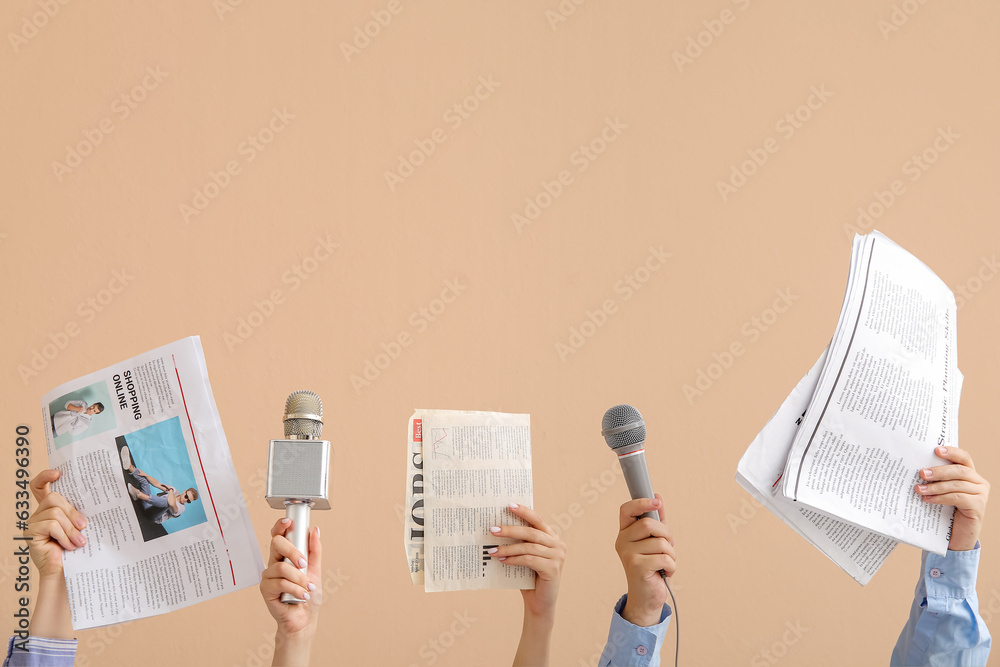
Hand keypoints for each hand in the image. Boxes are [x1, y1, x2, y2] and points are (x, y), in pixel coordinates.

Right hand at [24, 470, 82, 639]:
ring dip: (71, 528)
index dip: (46, 476)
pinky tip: (69, 546)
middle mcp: (40, 513)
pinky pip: (50, 524)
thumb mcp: (84, 526)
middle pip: (54, 497)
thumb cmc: (81, 549)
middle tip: (84, 527)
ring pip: (55, 512)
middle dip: (73, 512)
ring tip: (79, 542)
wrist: (71, 574)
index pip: (41, 486)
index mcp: (52, 508)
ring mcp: (34, 523)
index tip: (58, 473)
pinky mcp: (32, 534)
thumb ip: (83, 511)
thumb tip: (104, 494)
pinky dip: (64, 535)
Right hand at [260, 519, 321, 640]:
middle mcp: (274, 563)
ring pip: (281, 567)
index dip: (280, 526)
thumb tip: (315, 530)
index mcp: (284, 556)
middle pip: (276, 544)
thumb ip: (314, 550)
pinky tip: (302, 595)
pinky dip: (295, 589)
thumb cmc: (308, 595)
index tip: (289, 522)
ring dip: (299, 578)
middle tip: (304, 564)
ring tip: (308, 588)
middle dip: (293, 552)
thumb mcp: (315, 570)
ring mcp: (268, 576)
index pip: (277, 536)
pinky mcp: (266, 589)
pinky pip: (280, 583)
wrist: (304, 618)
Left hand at [494, 503, 565, 666]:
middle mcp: (558, 544)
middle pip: (531, 532)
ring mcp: (558, 556)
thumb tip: (497, 528)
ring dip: (508, 548)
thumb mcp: (524, 557)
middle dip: (510, 530)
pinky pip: (530, 560)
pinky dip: (514, 559)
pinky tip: (502, 560)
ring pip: (528, 546)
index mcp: (552, 537)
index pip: (537, 520)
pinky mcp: (553, 569)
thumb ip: (518, 543)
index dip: (524, 511)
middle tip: (493, 530)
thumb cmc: (529, 578)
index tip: (508, 505)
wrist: (539, 605)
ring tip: (492, 550)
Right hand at [615, 493, 674, 626]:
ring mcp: (628, 555)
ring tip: (665, 563)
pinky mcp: (637, 567)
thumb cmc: (653, 567)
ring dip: (671, 554)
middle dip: (666, 534)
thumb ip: (657, 520)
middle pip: (648, 524)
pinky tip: (665, 572)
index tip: (657, 502)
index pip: (626, 510)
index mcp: (625, 533)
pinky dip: (671, 566)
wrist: (648, 597)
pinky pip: (664, 558)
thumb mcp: (656, 541)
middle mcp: (622, 542)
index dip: (641, 503)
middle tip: (668, 547)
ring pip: (659, 542)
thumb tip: (658, 497)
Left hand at [916, 446, 988, 550]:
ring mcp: (981, 494)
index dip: (951, 452)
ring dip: (936, 486)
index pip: (964, 458)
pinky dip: (941, 498)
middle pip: (960, 470)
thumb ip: (937, 479)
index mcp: (970, 474)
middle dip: (939, 471)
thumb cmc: (946, 510)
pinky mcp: (978, 506)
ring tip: (919, 489)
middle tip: (921, 473)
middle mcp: (979, 482)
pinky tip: (928, 499)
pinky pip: (958, 498)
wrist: (956, 535)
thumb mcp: (941, 491)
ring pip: (957, 484)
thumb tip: (917, 468)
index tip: (936, 450)